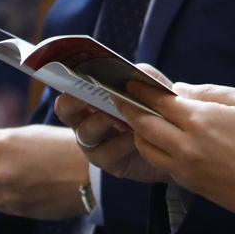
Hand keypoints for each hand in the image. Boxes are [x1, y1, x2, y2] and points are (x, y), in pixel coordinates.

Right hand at [52, 66, 173, 185]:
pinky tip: (138, 136)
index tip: (80, 71)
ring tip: (125, 114)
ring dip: (104, 120)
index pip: (70, 85)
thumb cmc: (155, 113)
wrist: (169, 147)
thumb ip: (145, 78)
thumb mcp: (153, 92)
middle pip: (64, 108)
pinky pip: (109, 151)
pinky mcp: (107, 162)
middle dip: (76, 99)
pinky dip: (124, 141)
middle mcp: (85, 119)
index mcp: (92, 98)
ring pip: (86, 130)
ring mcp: (93, 143)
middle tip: (92, 92)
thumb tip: (136, 71)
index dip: (70, 78)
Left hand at [117, 81, 234, 222]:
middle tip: (121, 97)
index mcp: (200, 120)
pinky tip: (160, 140)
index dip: (138, 89)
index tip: (126, 80)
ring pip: (147, 148)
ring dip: (139, 132)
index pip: (156, 101)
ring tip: (140, 119)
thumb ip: (209, 92)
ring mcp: (186, 168)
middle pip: (143, 125)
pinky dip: (154, 150)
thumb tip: (180, 91)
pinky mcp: (191, 184)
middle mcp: (186, 145)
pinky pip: (161, 164)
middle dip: (129, 109)